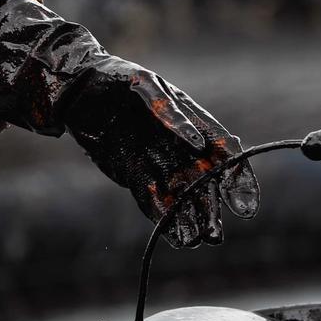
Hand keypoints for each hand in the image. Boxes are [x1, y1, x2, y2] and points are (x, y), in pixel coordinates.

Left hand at [65, 57, 258, 247]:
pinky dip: (165, 218)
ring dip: (191, 219)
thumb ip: (171, 114)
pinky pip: (154, 201)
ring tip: (197, 241)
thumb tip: (197, 144)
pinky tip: (177, 237)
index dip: (240, 180)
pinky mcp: (135, 176)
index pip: (226, 153)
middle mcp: (182, 147)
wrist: (76, 89)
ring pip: (183, 197)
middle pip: (207, 183)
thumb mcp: (144, 86)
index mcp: (194, 121)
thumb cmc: (115, 79)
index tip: (244, 207)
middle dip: (213, 210)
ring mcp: (160, 163)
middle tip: (216, 235)